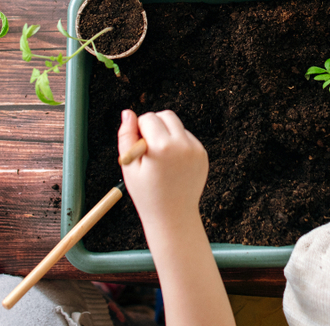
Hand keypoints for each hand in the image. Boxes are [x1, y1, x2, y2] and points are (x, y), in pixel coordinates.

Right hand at [118, 109, 207, 231]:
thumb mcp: (129, 166)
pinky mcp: (202, 154)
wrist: (173, 216)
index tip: (138, 148)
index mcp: (162, 147)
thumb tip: (127, 112)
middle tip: (148, 148)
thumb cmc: (146, 193)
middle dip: (154, 124)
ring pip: (177, 125)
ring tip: (160, 159)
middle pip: (166, 115)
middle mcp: (183, 145)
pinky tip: (172, 164)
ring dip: (166, 133)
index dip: (138, 131)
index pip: (148, 118)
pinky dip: (177, 144)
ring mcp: (196, 149)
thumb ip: (126, 136)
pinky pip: (187, 138)